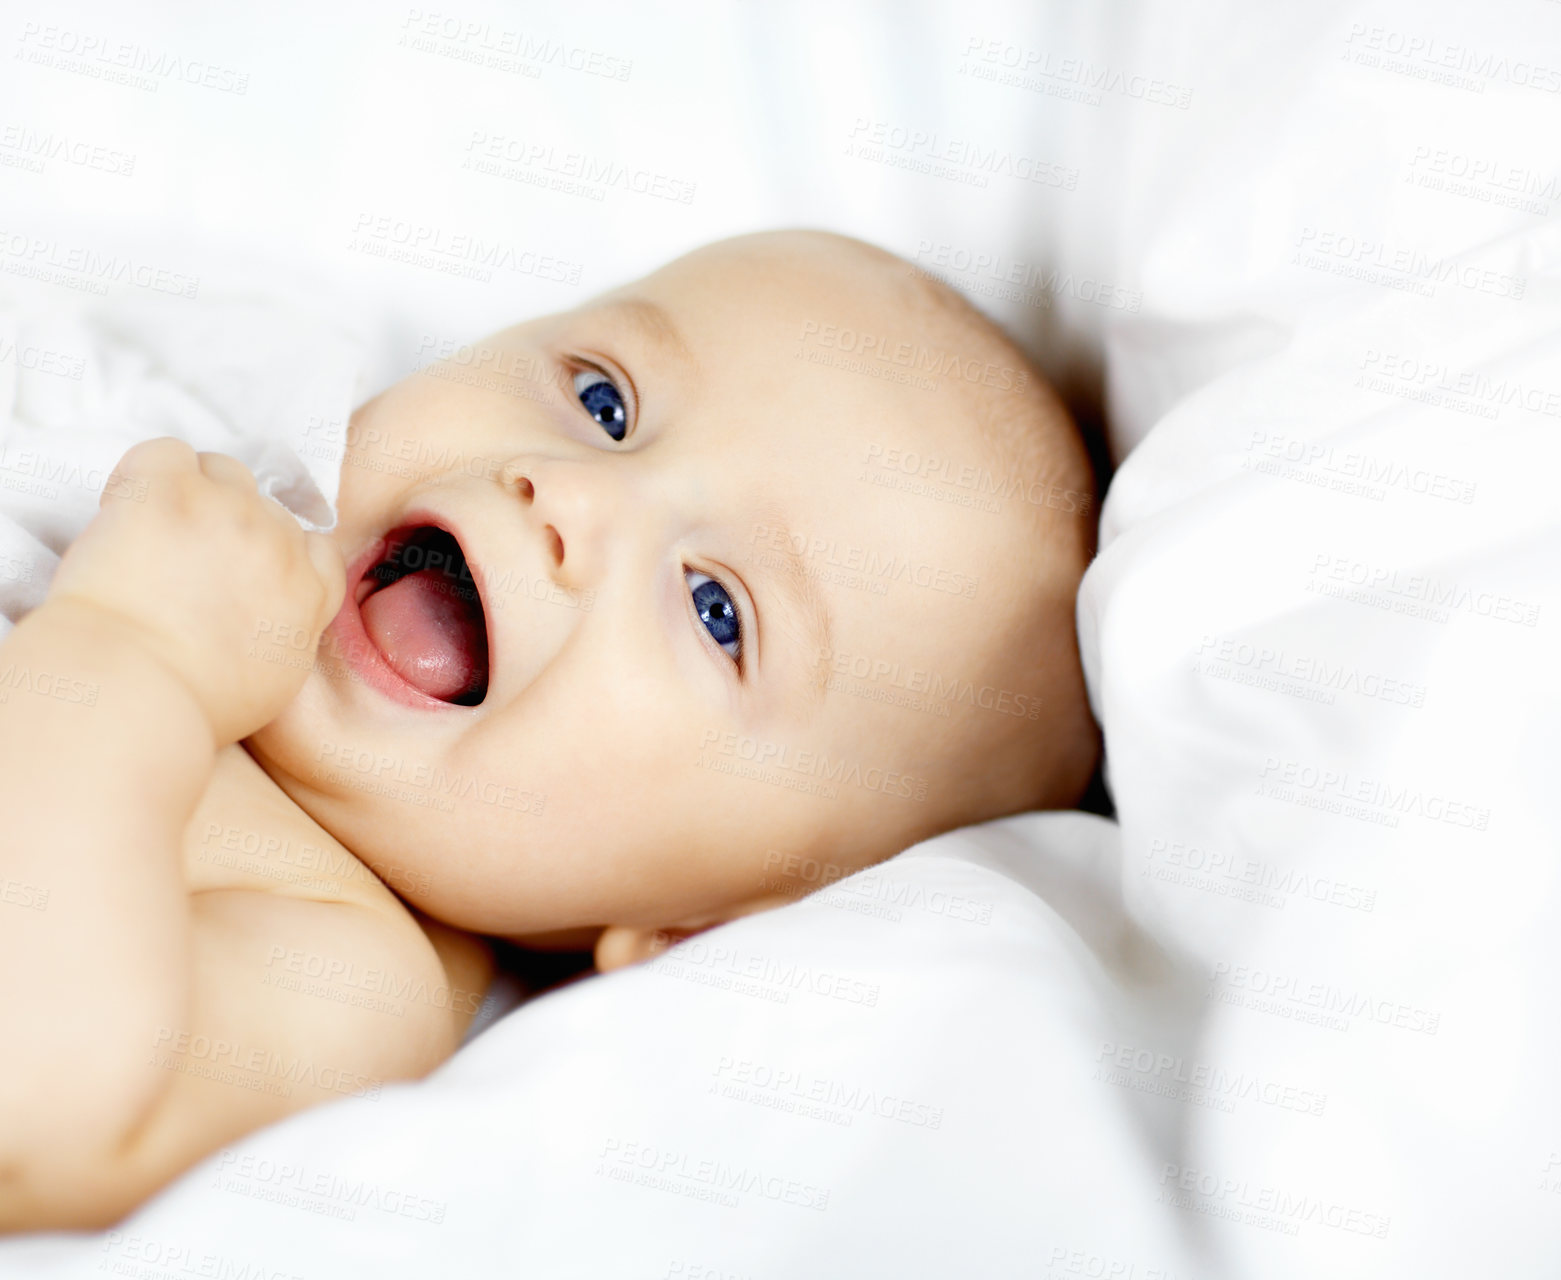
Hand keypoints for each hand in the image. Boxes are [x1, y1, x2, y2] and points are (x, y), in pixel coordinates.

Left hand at [46, 438, 345, 742]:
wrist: (134, 690)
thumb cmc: (196, 702)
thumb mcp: (279, 679)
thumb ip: (293, 629)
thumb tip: (277, 611)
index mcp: (309, 590)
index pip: (315, 545)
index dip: (279, 551)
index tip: (246, 569)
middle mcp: (278, 541)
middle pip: (266, 507)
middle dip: (231, 529)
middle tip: (186, 563)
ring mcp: (227, 510)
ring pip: (222, 470)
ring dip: (195, 492)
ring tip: (157, 534)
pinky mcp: (169, 490)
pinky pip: (166, 452)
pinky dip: (145, 475)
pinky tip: (126, 512)